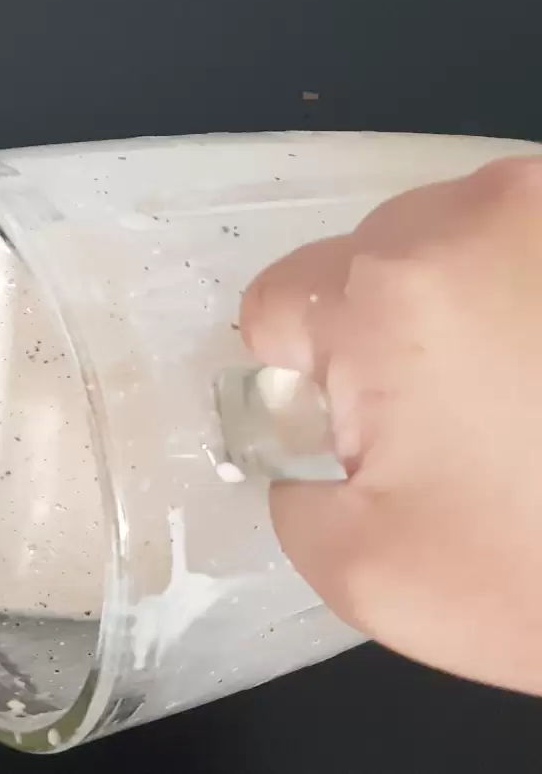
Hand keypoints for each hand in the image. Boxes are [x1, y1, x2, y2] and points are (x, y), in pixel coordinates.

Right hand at [240, 155, 541, 694]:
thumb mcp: (375, 577)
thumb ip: (293, 506)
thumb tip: (303, 464)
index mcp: (391, 292)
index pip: (280, 304)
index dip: (306, 381)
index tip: (370, 437)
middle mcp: (481, 218)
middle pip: (372, 264)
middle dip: (391, 340)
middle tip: (463, 435)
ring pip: (464, 245)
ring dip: (476, 309)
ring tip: (534, 404)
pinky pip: (539, 251)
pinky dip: (541, 301)